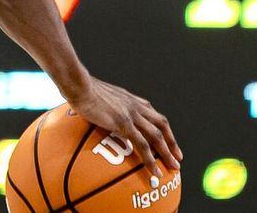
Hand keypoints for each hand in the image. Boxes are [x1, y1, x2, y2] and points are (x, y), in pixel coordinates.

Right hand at [64, 78, 181, 183]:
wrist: (79, 86)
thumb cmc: (82, 89)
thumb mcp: (100, 97)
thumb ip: (106, 106)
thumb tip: (101, 114)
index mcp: (132, 100)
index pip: (154, 115)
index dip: (164, 129)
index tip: (168, 141)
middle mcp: (136, 106)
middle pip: (162, 125)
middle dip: (172, 142)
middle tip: (178, 157)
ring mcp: (132, 115)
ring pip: (157, 136)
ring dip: (167, 153)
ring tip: (173, 167)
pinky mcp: (124, 123)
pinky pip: (142, 145)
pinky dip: (151, 160)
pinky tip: (154, 171)